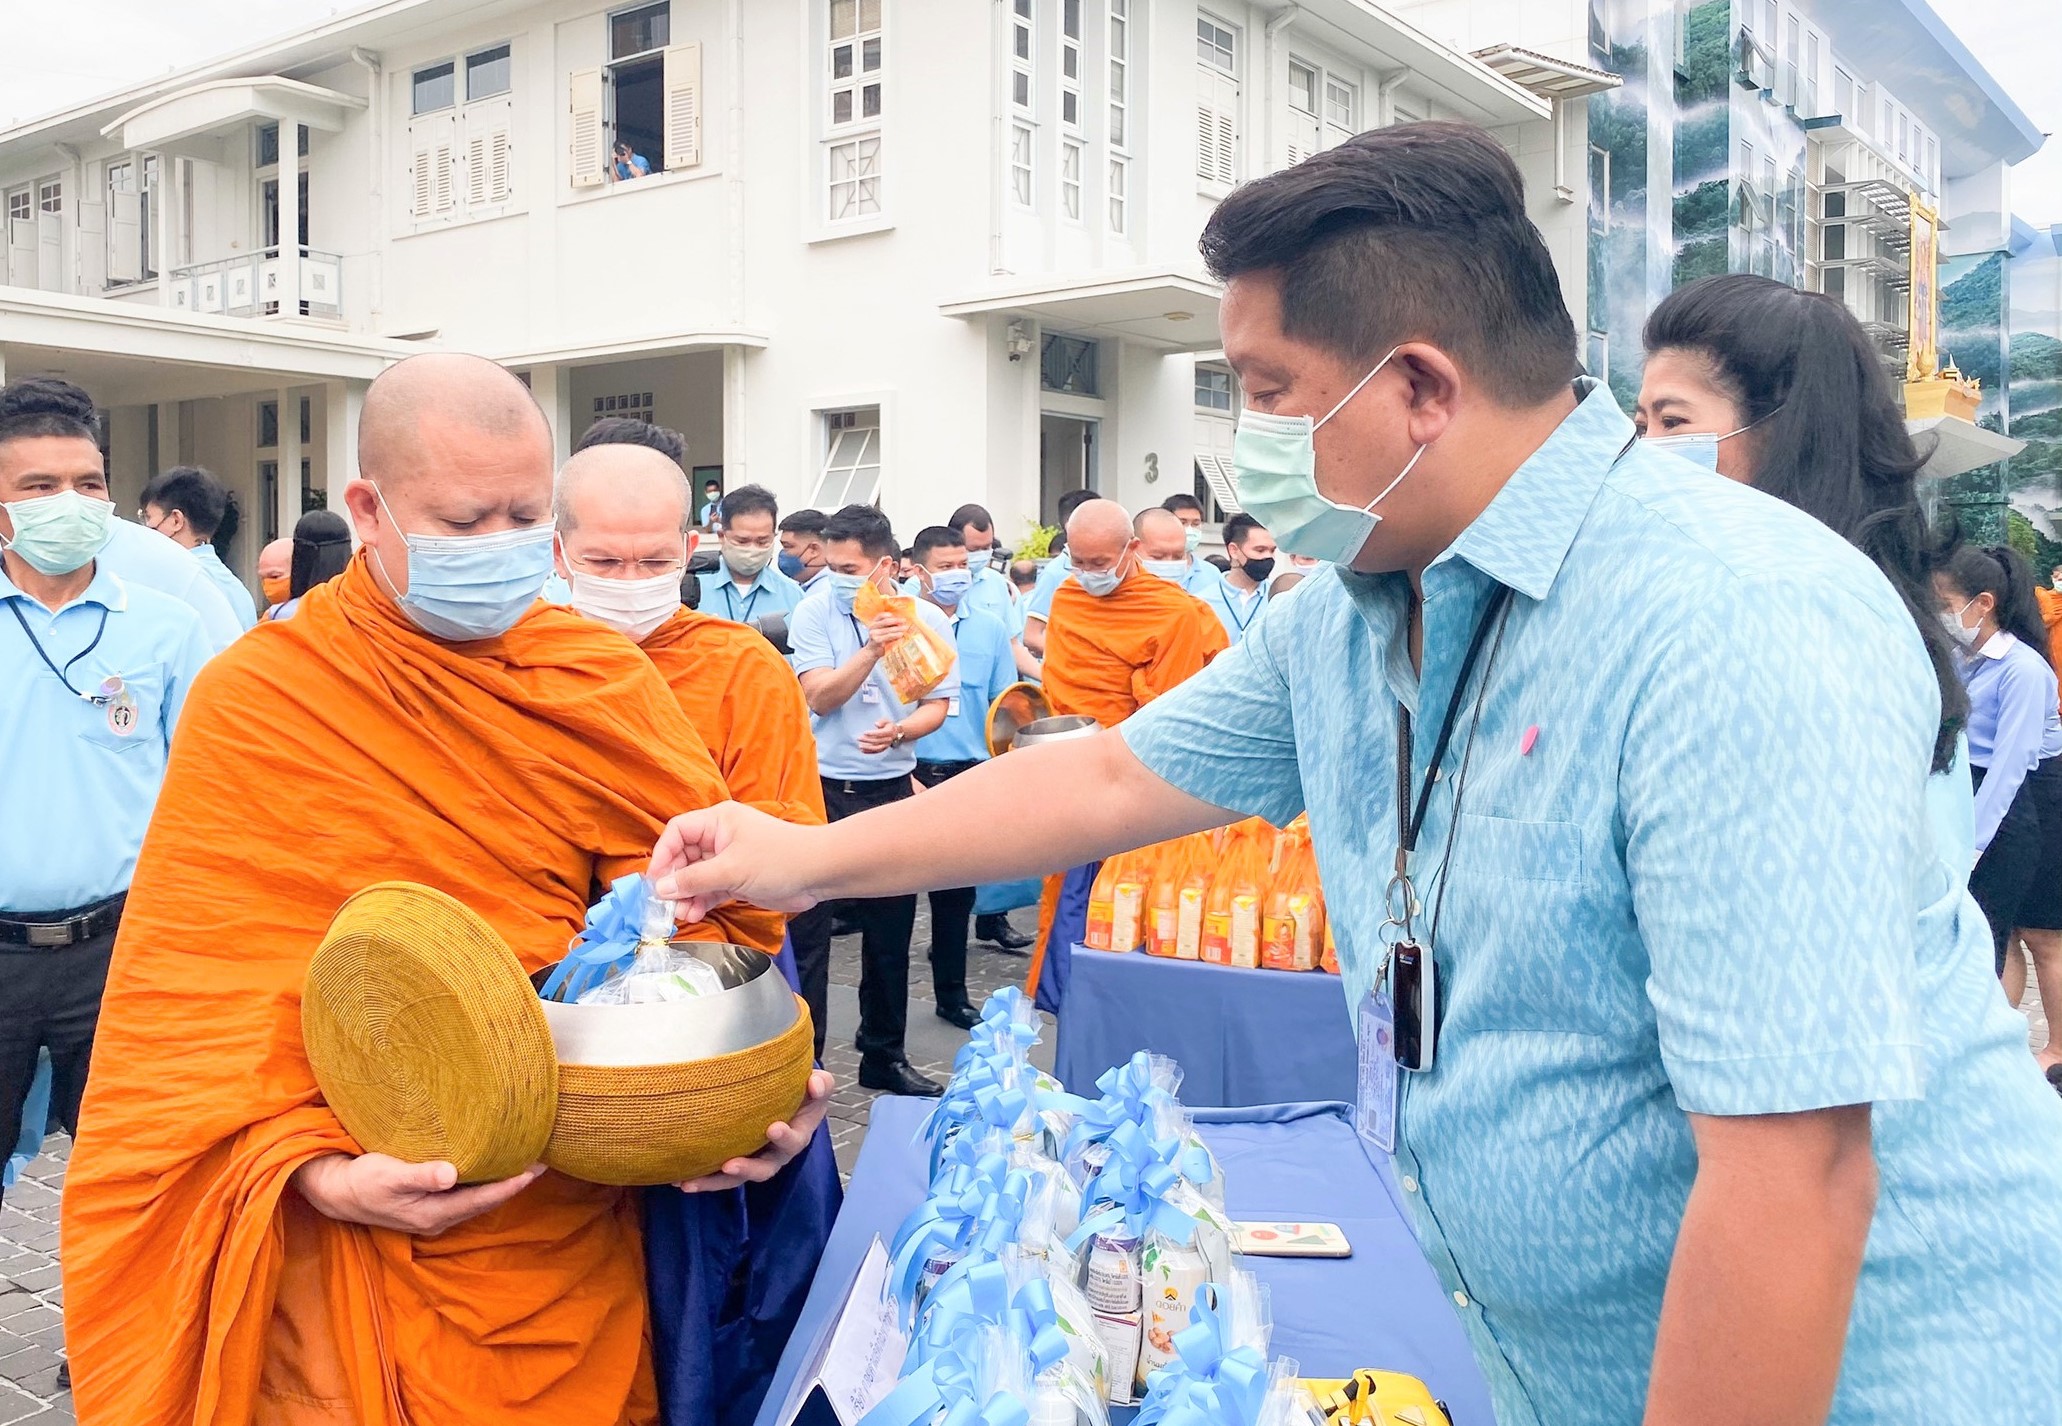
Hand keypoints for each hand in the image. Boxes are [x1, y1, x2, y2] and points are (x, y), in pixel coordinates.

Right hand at [291, 1152, 544, 1235]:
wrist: (336, 1191)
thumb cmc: (363, 1180)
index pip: (482, 1200)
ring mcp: (434, 1214)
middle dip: (513, 1183)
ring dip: (499, 1183)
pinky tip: (491, 1167)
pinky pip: (465, 1194)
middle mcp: (438, 1218)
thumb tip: (450, 1176)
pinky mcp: (428, 1204)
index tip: (536, 1169)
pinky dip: (482, 1181)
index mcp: (434, 1214)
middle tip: (542, 1161)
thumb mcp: (389, 1175)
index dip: (510, 1185)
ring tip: (524, 1162)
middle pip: (485, 1201)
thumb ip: (420, 1175)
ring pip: (477, 1199)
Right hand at [650, 800, 829, 919]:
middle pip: (684, 857)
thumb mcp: (731, 869)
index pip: (678, 832)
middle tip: (666, 904)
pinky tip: (694, 914)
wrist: (818, 874)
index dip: (663, 855)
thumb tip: (661, 888)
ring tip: (681, 914)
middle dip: (674, 881)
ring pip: (696, 876)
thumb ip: (693, 880)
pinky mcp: (738, 879)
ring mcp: (729, 859)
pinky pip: (711, 889)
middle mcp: (720, 837)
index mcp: (718, 822)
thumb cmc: (778, 860)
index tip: (655, 880)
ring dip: (686, 895)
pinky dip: (701, 901)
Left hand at [676, 1070, 834, 1190]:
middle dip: (747, 1168)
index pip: (795, 1141)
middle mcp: (776, 1154)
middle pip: (764, 1169)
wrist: (788, 1098)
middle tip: (730, 1165)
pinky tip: (679, 1180)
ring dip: (714, 1182)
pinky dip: (701, 1178)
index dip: (785, 1138)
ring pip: (736, 1178)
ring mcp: (754, 1160)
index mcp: (798, 1136)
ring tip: (691, 1183)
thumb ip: (820, 1085)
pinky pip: (719, 1175)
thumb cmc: (802, 1092)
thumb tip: (814, 1082)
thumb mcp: (816, 1086)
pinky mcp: (735, 1161)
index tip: (773, 1128)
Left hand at [855, 718, 900, 754]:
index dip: (872, 733)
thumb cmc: (889, 725)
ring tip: (860, 745)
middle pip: (877, 741)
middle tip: (859, 738)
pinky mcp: (884, 748)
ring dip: (868, 747)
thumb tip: (876, 724)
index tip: (864, 732)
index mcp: (890, 732)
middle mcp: (888, 739)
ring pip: (877, 748)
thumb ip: (882, 721)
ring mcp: (886, 745)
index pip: (880, 733)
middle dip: (867, 740)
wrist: (896, 733)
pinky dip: (869, 751)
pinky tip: (862, 750)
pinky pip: (876, 751)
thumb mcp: (887, 721)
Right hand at [866, 613, 908, 653]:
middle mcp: (872, 627)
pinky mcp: (877, 640)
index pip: (880, 616)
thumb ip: (889, 626)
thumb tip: (901, 622)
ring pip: (888, 629)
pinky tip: (901, 635)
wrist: (872, 652)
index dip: (888, 615)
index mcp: (873, 623)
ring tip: (905, 628)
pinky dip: (896, 635)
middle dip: (896, 620)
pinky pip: (888, 636)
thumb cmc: (880, 640)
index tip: (896, 615)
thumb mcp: (882, 631)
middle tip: (904, 621)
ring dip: (898, 628)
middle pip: (886, 621)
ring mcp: (874, 634)